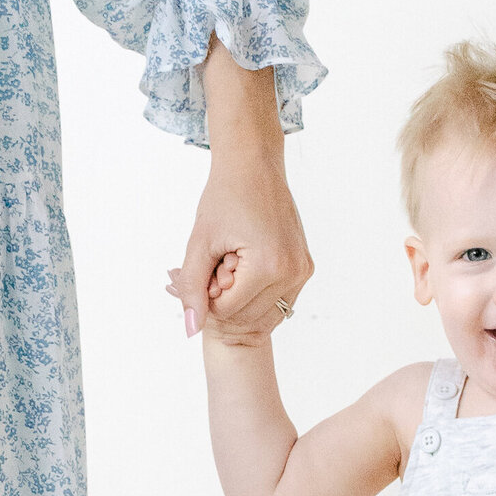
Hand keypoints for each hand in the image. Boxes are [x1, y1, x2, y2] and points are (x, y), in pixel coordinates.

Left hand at [166, 43, 313, 339]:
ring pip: (264, 315)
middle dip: (222, 304)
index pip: (228, 312)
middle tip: (208, 271)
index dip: (205, 300)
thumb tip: (191, 330)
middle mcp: (292, 273)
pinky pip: (278, 302)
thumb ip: (192, 288)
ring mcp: (302, 272)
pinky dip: (255, 297)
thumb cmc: (225, 196)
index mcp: (268, 266)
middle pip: (247, 318)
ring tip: (225, 268)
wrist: (254, 165)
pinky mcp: (305, 268)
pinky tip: (241, 271)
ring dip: (239, 302)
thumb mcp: (200, 242)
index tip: (195, 275)